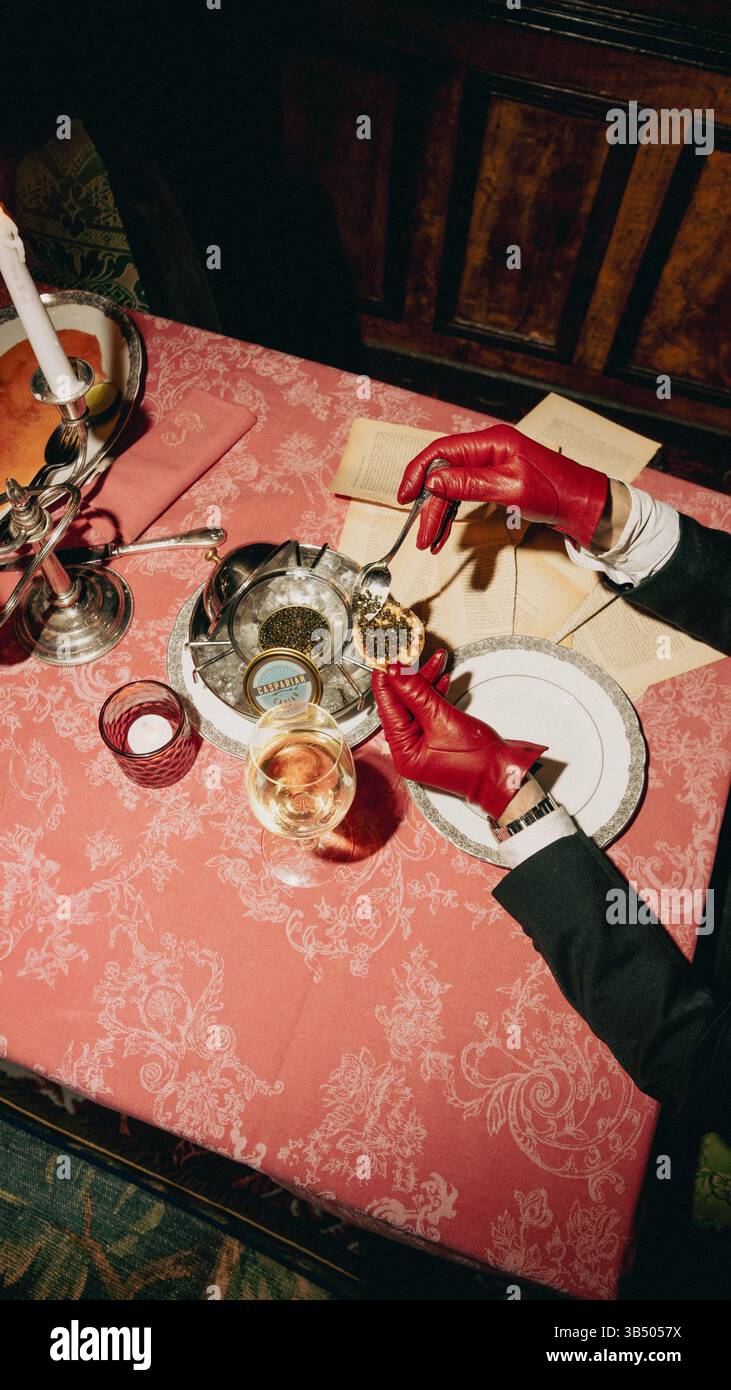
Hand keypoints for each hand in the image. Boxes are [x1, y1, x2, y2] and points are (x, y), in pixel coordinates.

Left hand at [372, 650, 546, 819]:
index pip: (387, 707)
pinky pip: (430, 710)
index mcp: (403, 752)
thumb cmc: (478, 762)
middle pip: (401, 704)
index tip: (387, 656)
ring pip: (417, 704)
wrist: (505, 774)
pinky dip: (435, 693)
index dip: (386, 679)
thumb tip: (396, 673)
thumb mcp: (442, 719)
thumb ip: (416, 693)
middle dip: (410, 676)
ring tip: (434, 659)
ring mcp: (425, 744)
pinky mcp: (439, 737)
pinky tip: (441, 677)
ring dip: (426, 680)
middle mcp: (410, 749)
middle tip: (410, 653)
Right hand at [397, 423, 608, 551]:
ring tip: (429, 542)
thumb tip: (434, 481)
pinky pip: (463, 497)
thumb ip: (470, 483)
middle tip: (421, 535)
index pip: (441, 451)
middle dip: (430, 506)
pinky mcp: (494, 483)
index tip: (403, 497)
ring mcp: (490, 466)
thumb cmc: (556, 492)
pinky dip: (453, 517)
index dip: (418, 473)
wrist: (583, 504)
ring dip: (439, 515)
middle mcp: (487, 450)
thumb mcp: (510, 488)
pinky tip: (444, 536)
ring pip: (451, 489)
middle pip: (444, 474)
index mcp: (491, 442)